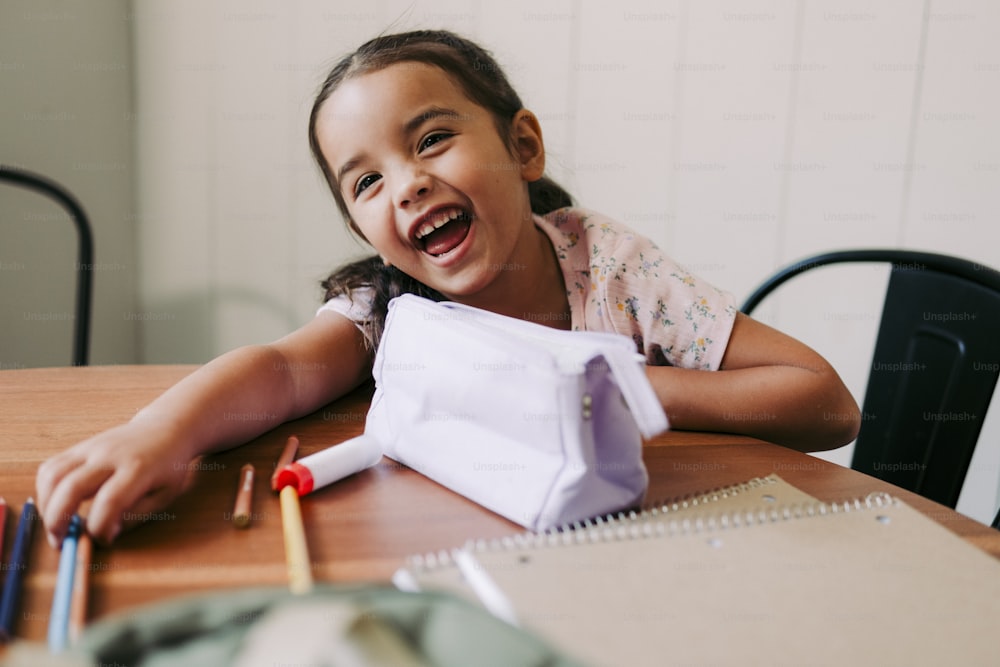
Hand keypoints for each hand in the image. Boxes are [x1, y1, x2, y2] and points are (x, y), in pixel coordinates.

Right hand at [36, 420, 192, 546]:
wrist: (165, 429)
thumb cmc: (167, 467)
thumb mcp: (164, 494)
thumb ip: (136, 516)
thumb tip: (105, 534)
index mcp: (138, 469)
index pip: (110, 502)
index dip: (100, 528)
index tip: (103, 541)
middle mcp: (110, 456)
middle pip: (72, 487)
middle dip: (58, 520)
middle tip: (59, 542)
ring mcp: (91, 448)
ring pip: (53, 475)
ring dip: (45, 505)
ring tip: (55, 524)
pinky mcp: (79, 446)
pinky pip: (50, 467)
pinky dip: (45, 489)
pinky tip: (55, 503)